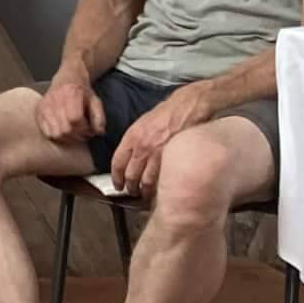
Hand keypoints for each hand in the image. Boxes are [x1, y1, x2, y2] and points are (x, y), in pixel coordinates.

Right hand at [36, 69, 105, 144]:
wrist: (67, 78)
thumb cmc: (82, 91)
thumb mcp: (96, 101)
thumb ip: (99, 117)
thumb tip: (99, 132)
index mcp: (70, 94)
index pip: (75, 119)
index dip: (85, 129)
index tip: (90, 128)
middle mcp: (55, 100)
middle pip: (65, 129)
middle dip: (78, 135)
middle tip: (83, 133)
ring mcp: (45, 106)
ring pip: (56, 134)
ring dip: (68, 138)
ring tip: (74, 133)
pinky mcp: (39, 112)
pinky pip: (47, 132)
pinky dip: (57, 136)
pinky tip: (64, 131)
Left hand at [108, 83, 209, 198]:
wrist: (187, 106)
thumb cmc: (165, 113)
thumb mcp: (142, 123)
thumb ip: (135, 140)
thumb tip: (130, 155)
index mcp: (131, 137)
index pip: (117, 162)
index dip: (116, 177)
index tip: (117, 185)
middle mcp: (141, 147)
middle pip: (130, 175)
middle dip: (130, 187)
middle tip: (132, 193)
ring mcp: (157, 154)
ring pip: (146, 181)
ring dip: (144, 192)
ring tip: (145, 196)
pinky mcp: (173, 158)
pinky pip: (163, 179)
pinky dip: (160, 189)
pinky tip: (160, 192)